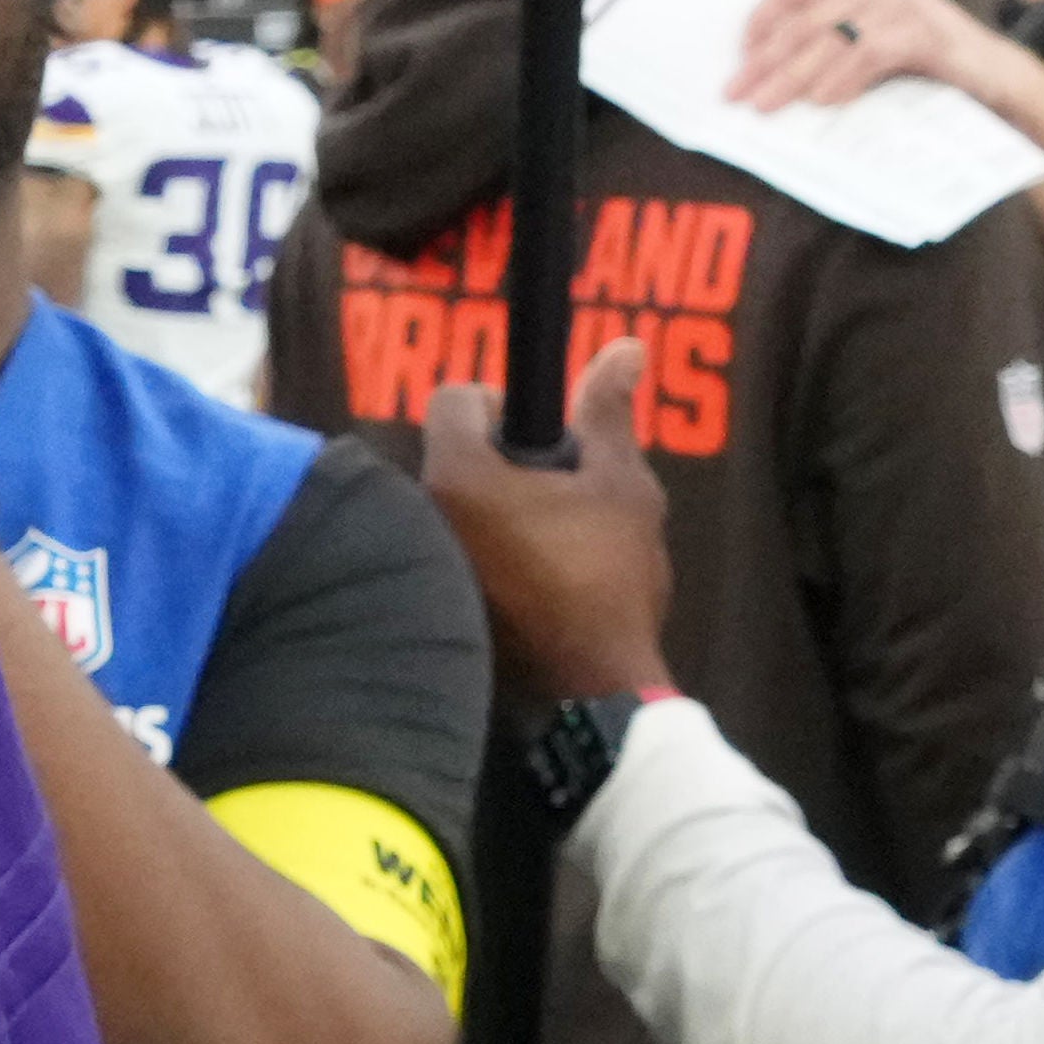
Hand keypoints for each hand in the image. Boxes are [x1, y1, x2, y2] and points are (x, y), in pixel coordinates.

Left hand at [412, 341, 681, 712]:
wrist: (591, 698)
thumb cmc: (608, 583)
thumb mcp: (622, 488)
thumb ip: (609, 413)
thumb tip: (624, 345)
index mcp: (459, 475)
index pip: (453, 399)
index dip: (499, 400)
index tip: (542, 435)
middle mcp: (420, 516)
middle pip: (450, 458)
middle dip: (499, 465)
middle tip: (557, 497)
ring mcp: (419, 569)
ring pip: (450, 514)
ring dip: (491, 516)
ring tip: (550, 547)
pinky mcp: (428, 611)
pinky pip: (448, 563)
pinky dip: (481, 561)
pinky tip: (528, 590)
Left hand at [730, 0, 1043, 150]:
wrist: (992, 73)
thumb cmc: (921, 59)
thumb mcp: (868, 35)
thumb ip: (827, 38)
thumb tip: (764, 67)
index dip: (760, 18)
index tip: (739, 54)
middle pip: (804, 18)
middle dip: (766, 60)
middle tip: (737, 93)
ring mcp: (901, 2)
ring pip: (830, 39)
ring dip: (793, 76)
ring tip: (766, 106)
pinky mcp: (923, 31)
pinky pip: (868, 54)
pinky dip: (841, 79)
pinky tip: (821, 103)